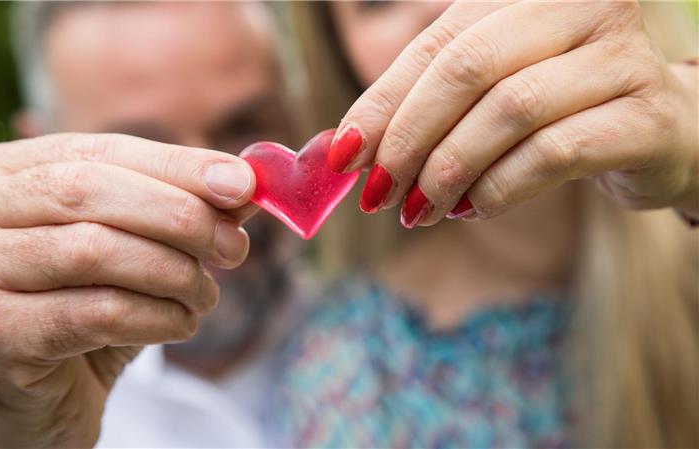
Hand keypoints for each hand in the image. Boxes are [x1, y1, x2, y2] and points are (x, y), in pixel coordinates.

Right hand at [0, 133, 255, 446]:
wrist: (41, 392)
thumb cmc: (89, 306)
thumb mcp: (137, 247)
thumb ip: (186, 207)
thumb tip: (251, 179)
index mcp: (6, 170)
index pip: (103, 151)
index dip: (178, 166)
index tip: (244, 184)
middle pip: (91, 192)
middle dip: (180, 217)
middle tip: (235, 247)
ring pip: (94, 251)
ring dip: (173, 273)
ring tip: (204, 295)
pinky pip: (95, 313)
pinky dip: (156, 317)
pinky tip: (180, 324)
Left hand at [327, 1, 697, 226]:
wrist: (661, 131)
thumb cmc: (559, 111)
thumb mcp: (487, 95)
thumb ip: (423, 108)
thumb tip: (343, 150)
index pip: (435, 44)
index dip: (382, 102)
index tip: (344, 157)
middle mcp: (578, 6)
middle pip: (468, 68)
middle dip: (411, 139)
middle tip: (379, 194)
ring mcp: (621, 56)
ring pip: (510, 109)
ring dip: (450, 171)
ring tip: (422, 210)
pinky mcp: (648, 115)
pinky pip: (553, 152)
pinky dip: (500, 187)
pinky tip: (475, 208)